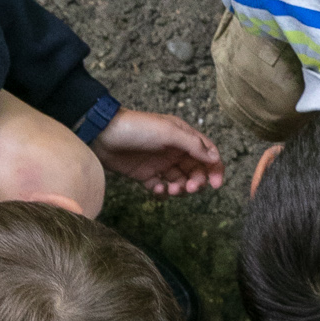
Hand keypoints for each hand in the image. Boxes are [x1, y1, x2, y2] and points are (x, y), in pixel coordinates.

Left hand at [92, 108, 224, 195]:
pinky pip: (161, 188)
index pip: (207, 154)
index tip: (216, 184)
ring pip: (180, 181)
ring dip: (181, 188)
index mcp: (183, 137)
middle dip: (197, 181)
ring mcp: (160, 163)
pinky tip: (157, 189)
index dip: (215, 168)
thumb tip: (214, 158)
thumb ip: (193, 145)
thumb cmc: (137, 128)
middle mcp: (174, 151)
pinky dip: (162, 192)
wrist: (103, 135)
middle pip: (196, 171)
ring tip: (172, 189)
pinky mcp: (146, 175)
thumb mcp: (168, 132)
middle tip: (190, 187)